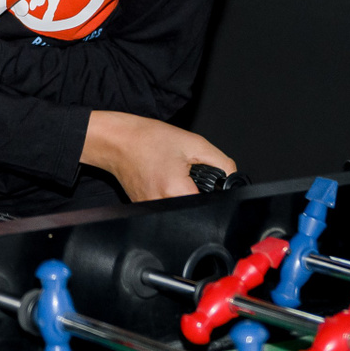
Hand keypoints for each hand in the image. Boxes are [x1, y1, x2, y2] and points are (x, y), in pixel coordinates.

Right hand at [81, 112, 234, 201]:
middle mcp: (162, 206)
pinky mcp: (145, 209)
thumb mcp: (193, 143)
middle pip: (195, 210)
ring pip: (182, 211)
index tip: (207, 182)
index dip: (214, 194)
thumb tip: (232, 180)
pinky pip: (167, 209)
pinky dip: (171, 196)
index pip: (210, 206)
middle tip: (188, 174)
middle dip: (199, 194)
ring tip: (174, 175)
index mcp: (175, 190)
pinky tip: (164, 179)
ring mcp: (151, 210)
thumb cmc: (148, 139)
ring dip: (185, 196)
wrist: (117, 140)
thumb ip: (221, 163)